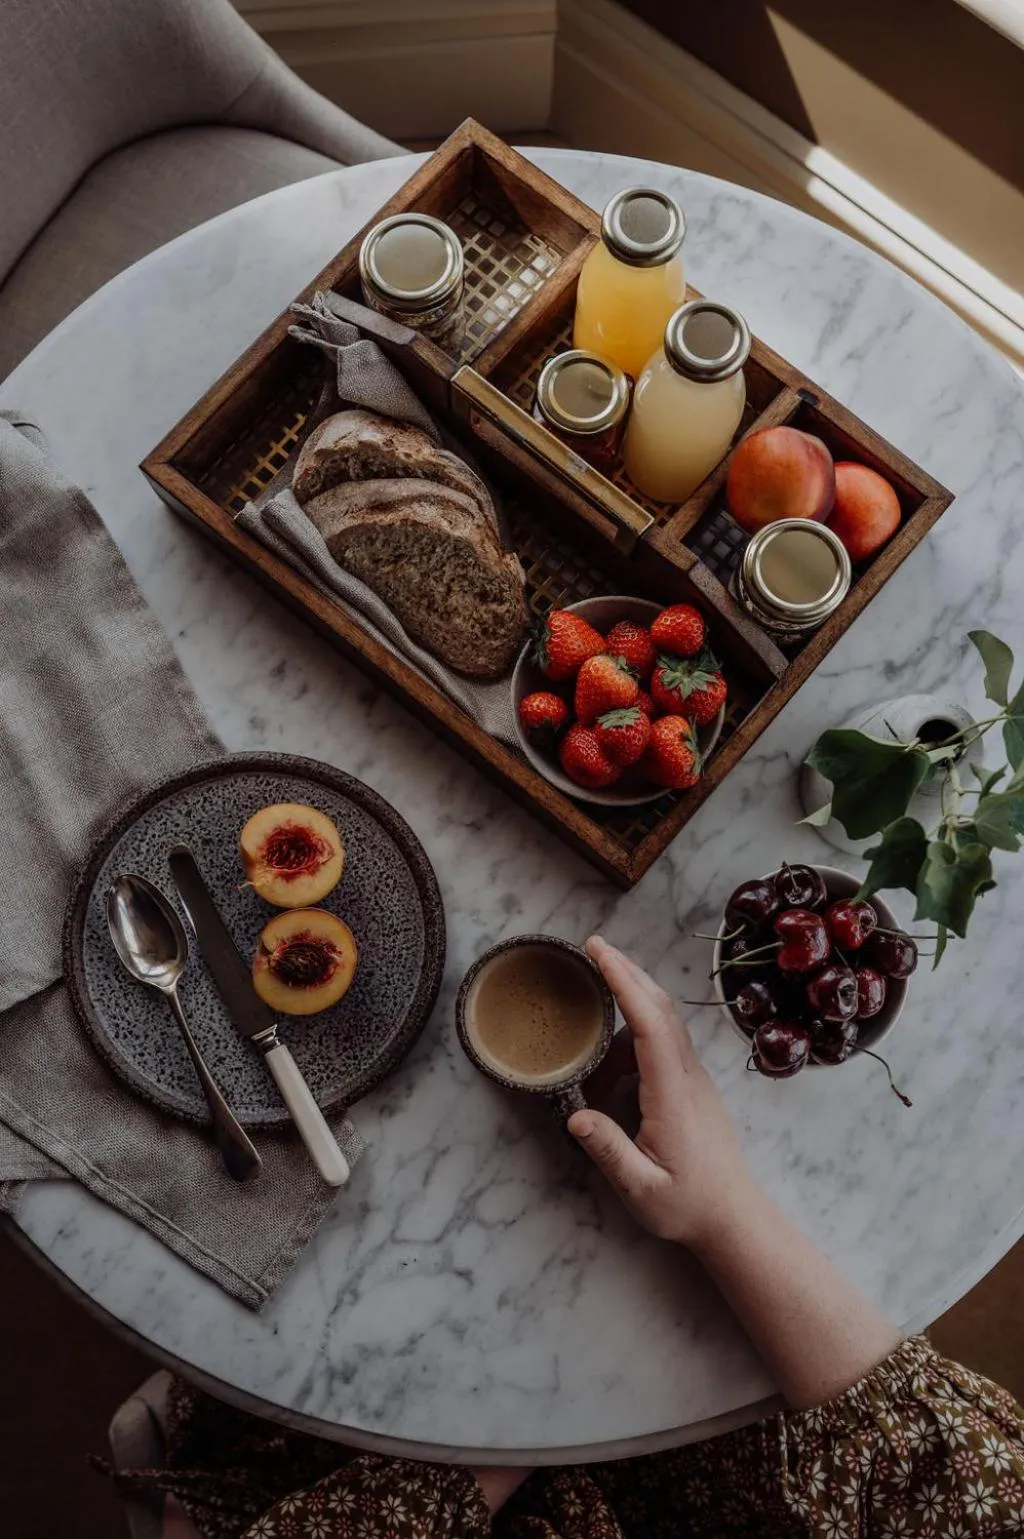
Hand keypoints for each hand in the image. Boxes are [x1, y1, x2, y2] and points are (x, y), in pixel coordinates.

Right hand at [570, 937, 756, 1251]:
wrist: (733, 1217)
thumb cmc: (687, 1206)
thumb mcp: (642, 1190)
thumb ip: (610, 1151)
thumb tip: (575, 1115)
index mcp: (673, 1095)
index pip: (650, 1025)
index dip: (625, 985)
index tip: (601, 954)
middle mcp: (687, 1077)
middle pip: (661, 1008)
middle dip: (628, 970)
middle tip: (594, 944)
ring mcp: (693, 1078)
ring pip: (666, 1019)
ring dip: (635, 989)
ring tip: (600, 975)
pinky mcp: (691, 1085)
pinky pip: (666, 1038)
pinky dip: (640, 1017)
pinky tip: (615, 1033)